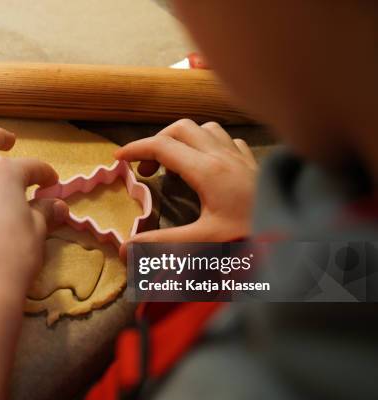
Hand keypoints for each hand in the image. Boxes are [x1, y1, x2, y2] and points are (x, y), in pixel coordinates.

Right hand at [115, 119, 257, 255]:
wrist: (302, 237)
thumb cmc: (254, 239)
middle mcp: (223, 156)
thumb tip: (125, 249)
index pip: (162, 146)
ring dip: (184, 139)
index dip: (136, 148)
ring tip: (174, 162)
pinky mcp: (254, 163)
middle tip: (147, 167)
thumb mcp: (204, 244)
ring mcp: (241, 157)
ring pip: (205, 129)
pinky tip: (208, 163)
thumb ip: (163, 244)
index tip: (118, 158)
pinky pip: (228, 140)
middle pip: (181, 128)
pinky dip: (210, 145)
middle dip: (157, 140)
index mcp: (207, 171)